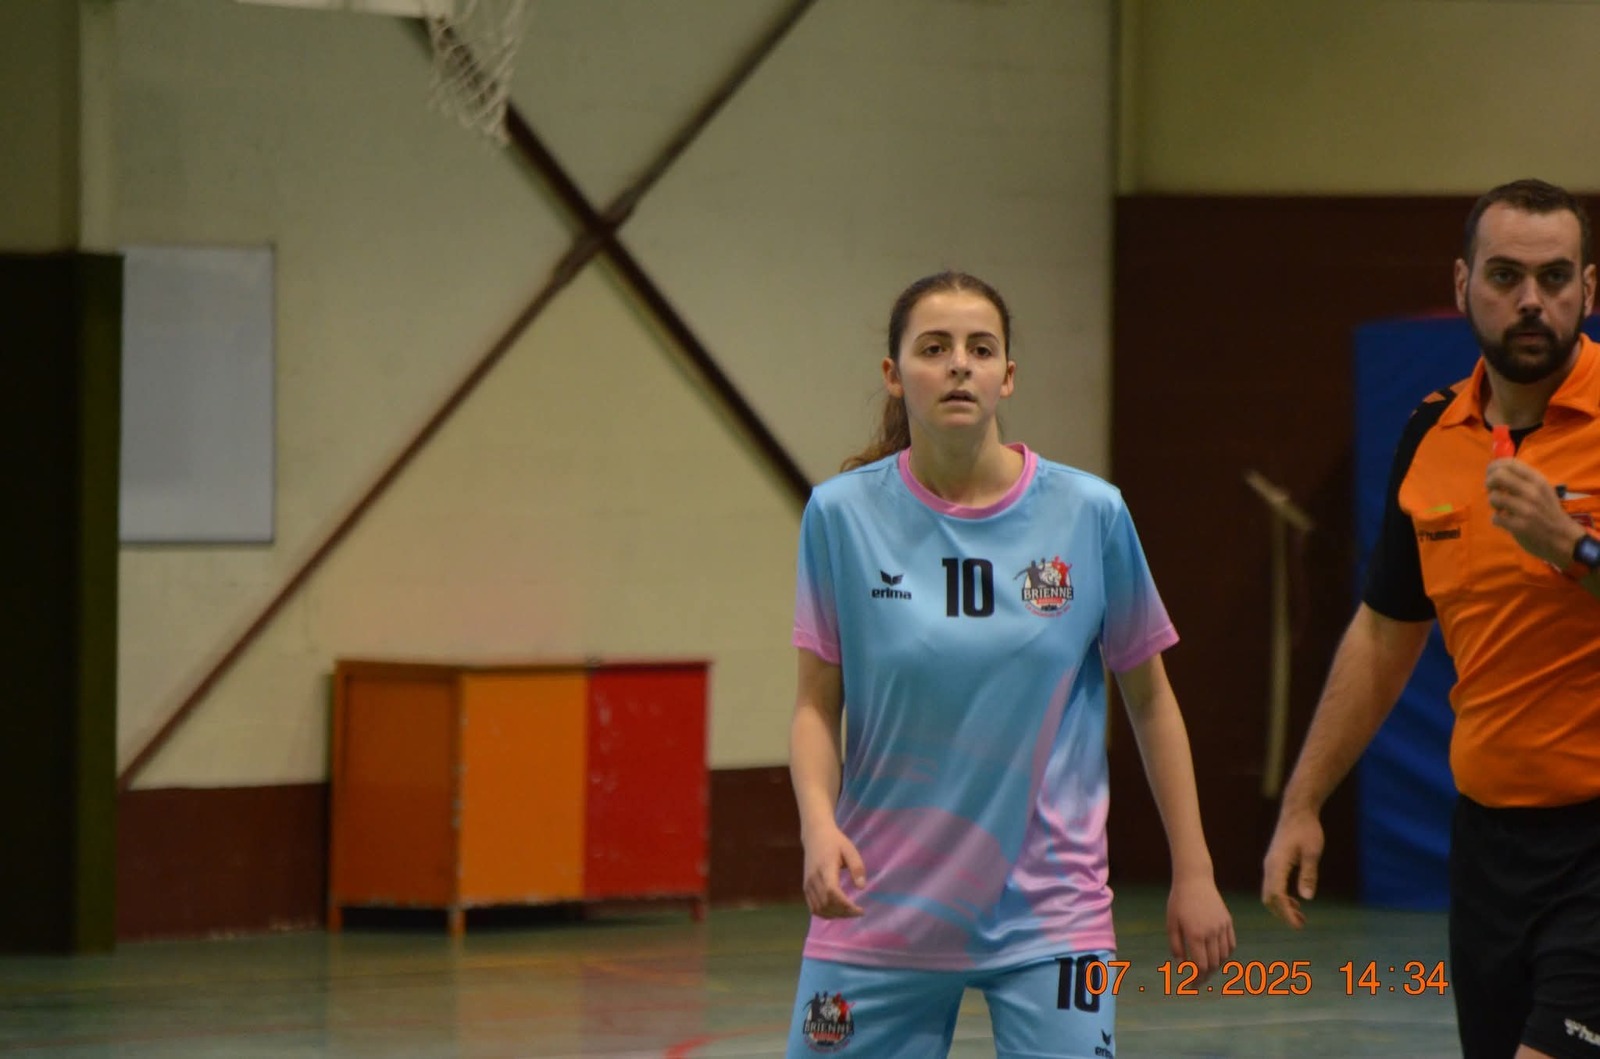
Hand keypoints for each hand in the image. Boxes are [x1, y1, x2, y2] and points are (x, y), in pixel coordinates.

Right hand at [801, 824, 866, 917]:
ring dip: (835, 915)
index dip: (845, 905)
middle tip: (858, 912)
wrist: (814, 836)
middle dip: (844, 912)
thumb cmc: (835, 842)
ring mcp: (807, 884)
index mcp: (825, 868)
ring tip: (849, 913)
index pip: (832, 892)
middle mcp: (813, 879)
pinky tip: (836, 912)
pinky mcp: (805, 888)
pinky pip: (813, 907)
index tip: (860, 910)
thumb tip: (861, 887)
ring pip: (819, 909)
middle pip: (826, 904)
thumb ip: (857, 867)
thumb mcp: (850, 850)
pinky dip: (825, 914)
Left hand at [1166, 876, 1234, 977]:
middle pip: (1212, 964)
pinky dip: (1225, 955)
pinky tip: (1216, 957)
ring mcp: (1222, 927)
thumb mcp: (1171, 923)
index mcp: (1195, 934)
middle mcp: (1211, 932)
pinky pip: (1231, 945)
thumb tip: (1181, 965)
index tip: (1189, 986)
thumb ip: (1176, 946)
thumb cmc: (1178, 901)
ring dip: (1215, 966)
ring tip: (1205, 969)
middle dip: (1204, 976)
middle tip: (1196, 981)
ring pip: (1223, 957)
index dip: (1195, 979)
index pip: (1199, 966)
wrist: (1195, 880)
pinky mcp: (1228, 922)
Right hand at [1261, 806, 1322, 928]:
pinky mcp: (1274, 864)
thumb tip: (1307, 898)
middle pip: (1269, 898)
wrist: (1297, 811)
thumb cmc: (1306, 829)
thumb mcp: (1312, 852)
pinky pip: (1273, 886)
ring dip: (1282, 907)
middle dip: (1282, 914)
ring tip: (1300, 918)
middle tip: (1300, 925)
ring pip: (1269, 893)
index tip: (1298, 925)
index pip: (1276, 895)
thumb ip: (1308, 874)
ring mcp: (1270, 865)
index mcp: (1277, 865)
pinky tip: (1297, 902)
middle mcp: (1269, 867)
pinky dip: (1282, 898)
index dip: (1286, 912)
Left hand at [1486, 458, 1583, 566]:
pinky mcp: (1520, 526)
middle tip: (1493, 490)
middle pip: (1498, 476)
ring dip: (1493, 504)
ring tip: (1502, 508)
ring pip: (1494, 497)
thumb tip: (1494, 469)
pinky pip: (1495, 517)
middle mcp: (1533, 492)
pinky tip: (1506, 521)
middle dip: (1489, 483)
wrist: (1562, 537)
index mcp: (1537, 480)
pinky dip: (1497, 520)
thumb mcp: (1541, 490)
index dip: (1494, 466)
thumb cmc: (1547, 511)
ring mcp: (1526, 509)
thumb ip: (1522, 479)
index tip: (1491, 473)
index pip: (1509, 463)